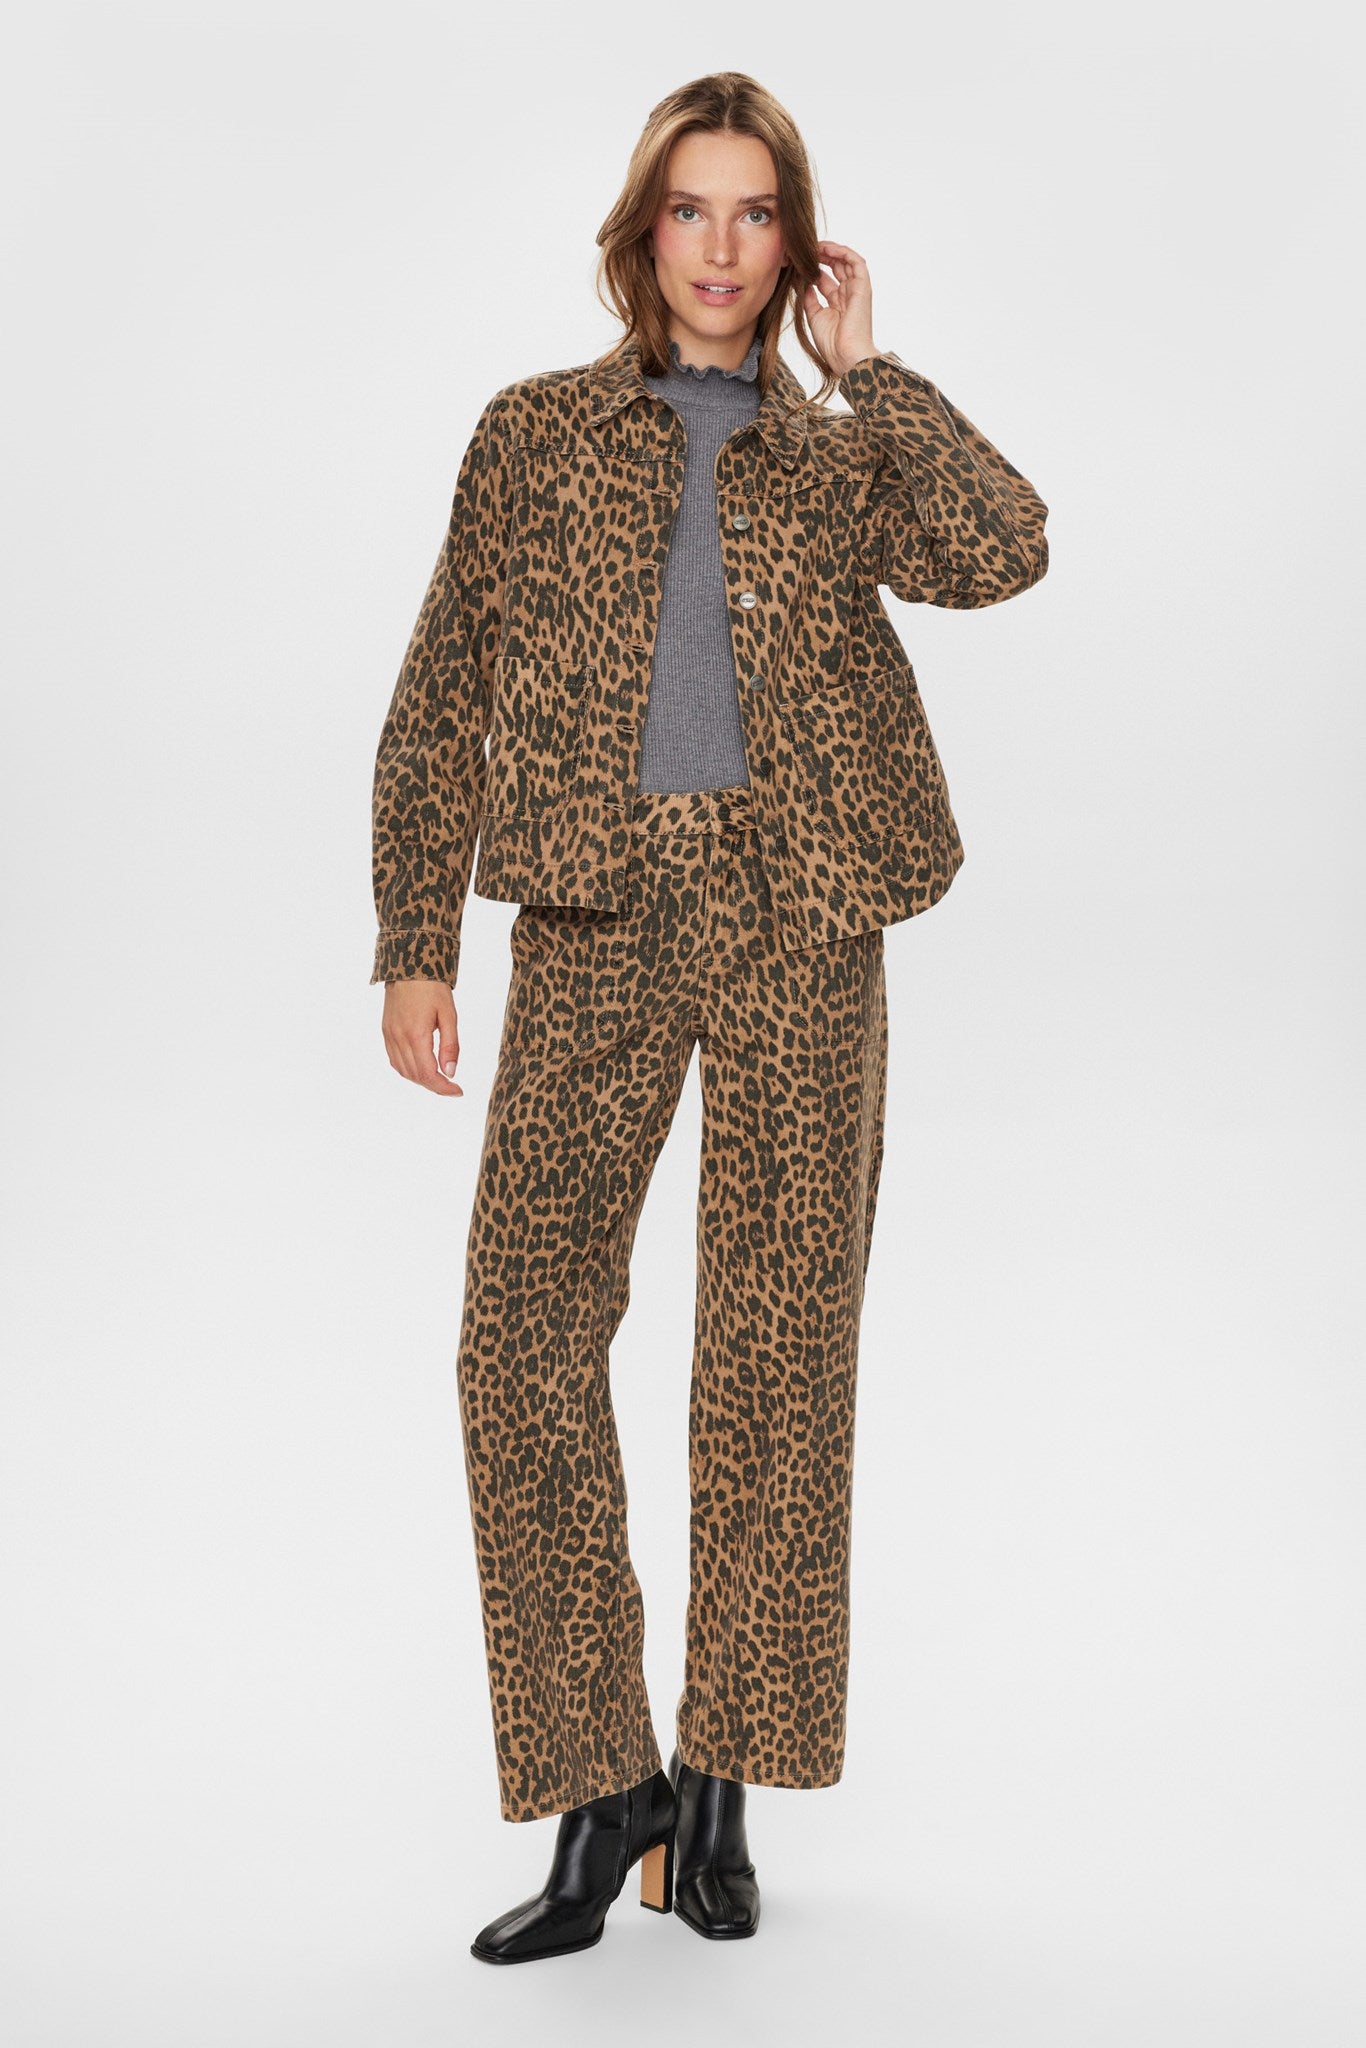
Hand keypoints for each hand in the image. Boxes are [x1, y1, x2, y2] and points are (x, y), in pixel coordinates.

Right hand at [381, 980, 464, 1095]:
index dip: (443, 1088)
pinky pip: (395, 1060)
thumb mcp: (449, 1015)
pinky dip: (408, 1070)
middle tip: (452, 1087)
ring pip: (403, 1070)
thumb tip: (451, 1072)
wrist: (409, 967)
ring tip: (439, 1079)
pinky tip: (421, 1068)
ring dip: (421, 1079)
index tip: (458, 1091)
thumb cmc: (432, 988)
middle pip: (415, 1075)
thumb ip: (451, 1046)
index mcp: (416, 1035)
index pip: (428, 1074)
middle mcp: (399, 1038)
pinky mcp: (386, 1032)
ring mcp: (389, 1036)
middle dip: (435, 1085)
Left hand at [803, 240, 881, 377]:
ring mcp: (856, 290)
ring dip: (831, 251)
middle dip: (820, 256)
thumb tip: (801, 281)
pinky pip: (856, 262)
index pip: (825, 278)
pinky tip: (828, 249)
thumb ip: (808, 297)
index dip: (812, 268)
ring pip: (846, 261)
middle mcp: (848, 294)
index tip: (798, 262)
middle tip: (805, 250)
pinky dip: (843, 252)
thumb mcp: (814, 315)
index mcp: (837, 303)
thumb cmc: (832, 344)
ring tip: (815, 246)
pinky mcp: (863, 287)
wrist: (845, 355)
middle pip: (835, 267)